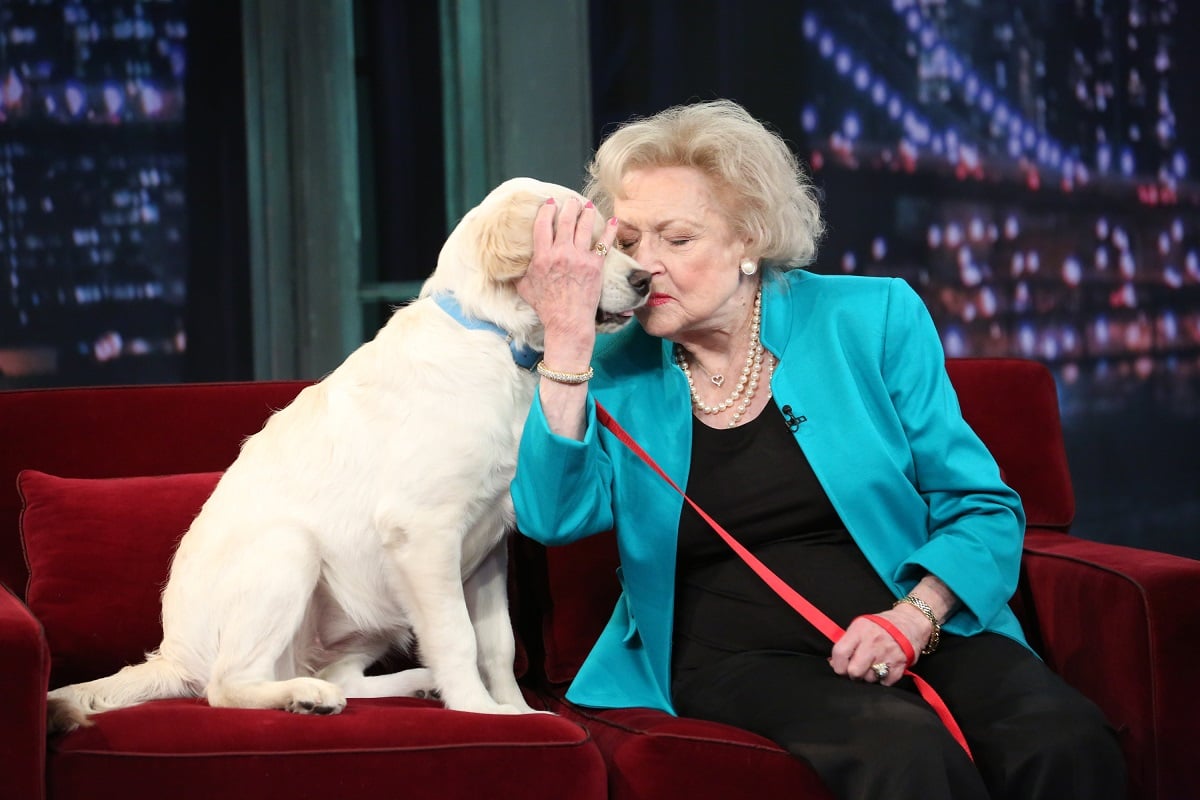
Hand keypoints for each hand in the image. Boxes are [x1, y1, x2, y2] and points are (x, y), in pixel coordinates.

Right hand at [517, 197, 618, 363]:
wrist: (567, 321)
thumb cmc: (546, 307)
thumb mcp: (525, 289)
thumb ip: (518, 274)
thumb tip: (506, 268)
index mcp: (542, 257)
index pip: (543, 225)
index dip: (546, 210)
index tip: (550, 203)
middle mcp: (561, 253)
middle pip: (565, 221)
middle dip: (569, 206)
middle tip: (571, 201)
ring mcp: (580, 258)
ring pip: (585, 227)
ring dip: (587, 213)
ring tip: (588, 206)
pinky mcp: (595, 265)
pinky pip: (604, 243)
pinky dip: (610, 231)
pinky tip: (614, 221)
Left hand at [828, 606, 929, 686]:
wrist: (911, 622)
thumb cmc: (882, 626)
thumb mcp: (861, 626)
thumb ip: (847, 643)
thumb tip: (833, 663)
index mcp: (860, 630)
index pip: (840, 653)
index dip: (837, 665)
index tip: (840, 667)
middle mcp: (873, 642)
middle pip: (854, 671)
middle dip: (853, 674)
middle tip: (857, 670)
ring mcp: (887, 654)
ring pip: (870, 679)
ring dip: (869, 676)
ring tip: (873, 666)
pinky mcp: (900, 664)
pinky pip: (885, 682)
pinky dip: (884, 679)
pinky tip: (884, 668)